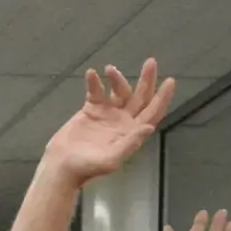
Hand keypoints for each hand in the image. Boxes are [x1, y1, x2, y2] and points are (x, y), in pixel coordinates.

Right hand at [44, 61, 176, 184]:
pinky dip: (94, 82)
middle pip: (140, 97)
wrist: (60, 167)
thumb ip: (130, 144)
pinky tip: (91, 74)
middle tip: (150, 62)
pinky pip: (96, 91)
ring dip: (117, 79)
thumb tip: (149, 127)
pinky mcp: (90, 110)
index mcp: (131, 133)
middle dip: (146, 79)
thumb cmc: (85, 168)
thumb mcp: (110, 161)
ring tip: (109, 69)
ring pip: (119, 91)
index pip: (152, 113)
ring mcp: (107, 114)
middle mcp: (122, 121)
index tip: (170, 81)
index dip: (162, 98)